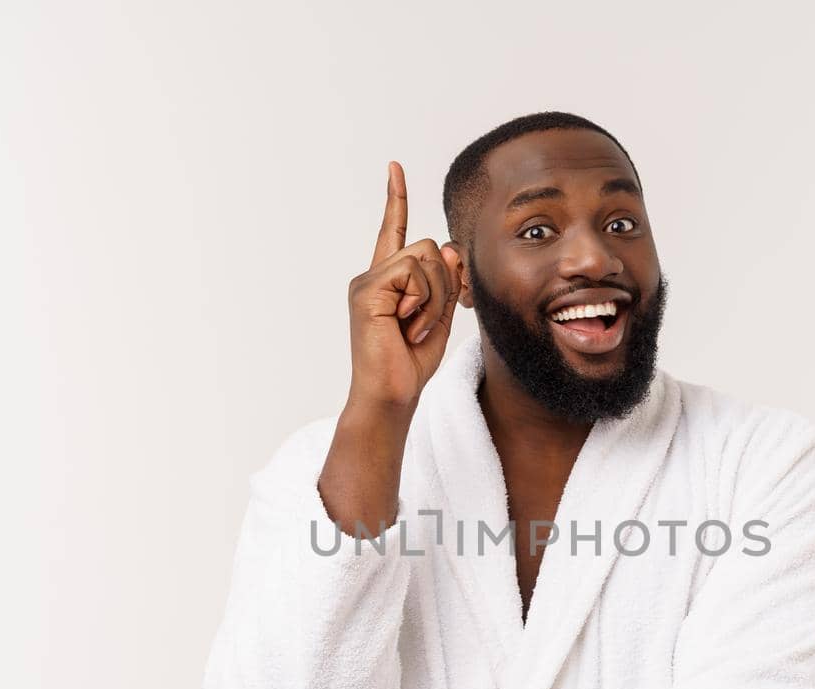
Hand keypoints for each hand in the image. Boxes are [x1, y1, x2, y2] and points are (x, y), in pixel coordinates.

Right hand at [346, 161, 463, 409]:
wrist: (391, 395)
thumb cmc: (412, 363)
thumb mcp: (440, 316)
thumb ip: (446, 281)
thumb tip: (446, 245)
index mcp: (389, 281)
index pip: (393, 231)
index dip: (395, 199)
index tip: (394, 168)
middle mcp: (374, 276)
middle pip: (427, 247)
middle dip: (444, 285)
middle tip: (426, 323)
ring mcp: (367, 282)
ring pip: (424, 259)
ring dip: (435, 298)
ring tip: (416, 328)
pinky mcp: (367, 290)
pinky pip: (413, 273)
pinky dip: (422, 302)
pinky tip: (407, 325)